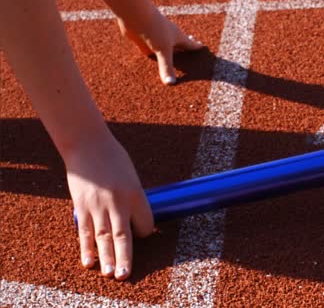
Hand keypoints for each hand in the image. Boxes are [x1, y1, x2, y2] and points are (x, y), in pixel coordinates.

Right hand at [64, 134, 153, 279]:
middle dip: (125, 257)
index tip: (143, 233)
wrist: (87, 144)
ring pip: (104, 238)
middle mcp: (119, 202)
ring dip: (107, 258)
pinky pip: (85, 232)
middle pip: (125, 236)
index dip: (145, 231)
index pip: (145, 223)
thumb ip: (131, 198)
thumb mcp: (130, 177)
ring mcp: (98, 206)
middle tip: (125, 274)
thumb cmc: (113, 158)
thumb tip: (131, 215)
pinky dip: (86, 248)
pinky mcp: (82, 206)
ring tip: (110, 274)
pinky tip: (89, 262)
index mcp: (136, 193)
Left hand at [117, 12, 203, 84]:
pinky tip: (152, 61)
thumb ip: (166, 67)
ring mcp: (156, 39)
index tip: (202, 48)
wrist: (135, 14)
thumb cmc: (154, 28)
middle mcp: (168, 37)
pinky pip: (151, 53)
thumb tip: (171, 83)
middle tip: (191, 51)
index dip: (196, 47)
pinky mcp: (144, 41)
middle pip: (179, 46)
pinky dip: (153, 57)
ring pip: (164, 49)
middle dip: (184, 49)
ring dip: (168, 54)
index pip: (190, 44)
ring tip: (173, 59)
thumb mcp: (163, 50)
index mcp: (178, 37)